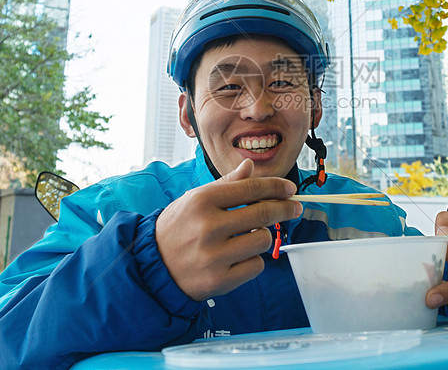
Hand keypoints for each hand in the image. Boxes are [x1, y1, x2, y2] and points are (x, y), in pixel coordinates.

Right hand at [155, 158, 302, 300]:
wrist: (153, 266)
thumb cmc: (177, 228)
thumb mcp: (194, 199)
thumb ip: (225, 184)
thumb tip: (249, 167)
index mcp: (202, 201)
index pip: (251, 188)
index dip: (276, 187)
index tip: (290, 189)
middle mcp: (208, 227)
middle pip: (263, 213)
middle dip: (285, 208)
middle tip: (294, 207)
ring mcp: (214, 256)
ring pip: (263, 240)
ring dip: (263, 236)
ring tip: (248, 237)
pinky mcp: (220, 280)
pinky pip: (256, 266)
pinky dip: (253, 260)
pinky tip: (238, 257)